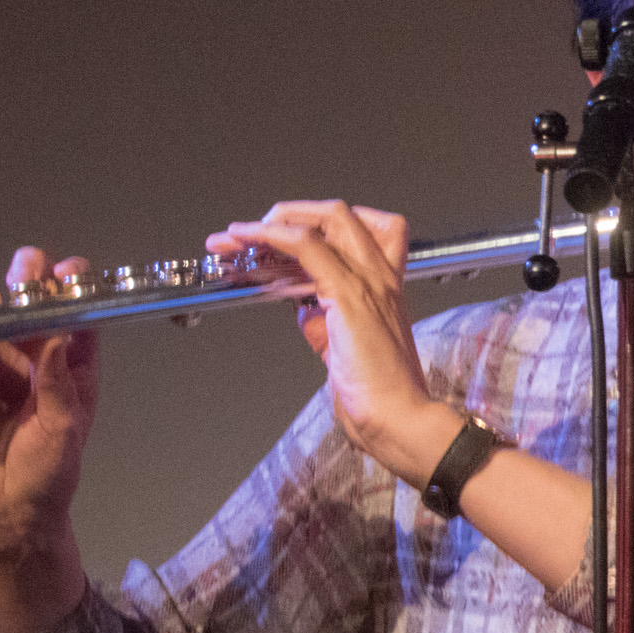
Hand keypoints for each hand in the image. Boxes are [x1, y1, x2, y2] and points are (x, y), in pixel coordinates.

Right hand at [0, 247, 100, 550]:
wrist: (5, 512)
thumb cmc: (49, 472)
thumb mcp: (64, 428)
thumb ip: (57, 383)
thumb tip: (60, 336)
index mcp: (72, 369)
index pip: (77, 319)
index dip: (73, 292)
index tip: (66, 271)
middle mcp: (35, 362)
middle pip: (32, 312)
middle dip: (29, 285)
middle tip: (23, 268)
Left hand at [206, 201, 455, 485]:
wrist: (398, 418)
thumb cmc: (380, 396)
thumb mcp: (342, 349)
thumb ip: (323, 323)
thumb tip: (302, 309)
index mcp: (385, 287)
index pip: (362, 231)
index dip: (319, 226)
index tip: (281, 243)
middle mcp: (381, 276)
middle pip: (340, 214)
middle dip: (289, 214)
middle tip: (251, 233)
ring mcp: (369, 281)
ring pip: (323, 220)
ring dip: (270, 223)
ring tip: (234, 236)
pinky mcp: (349, 294)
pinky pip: (306, 246)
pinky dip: (269, 237)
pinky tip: (244, 240)